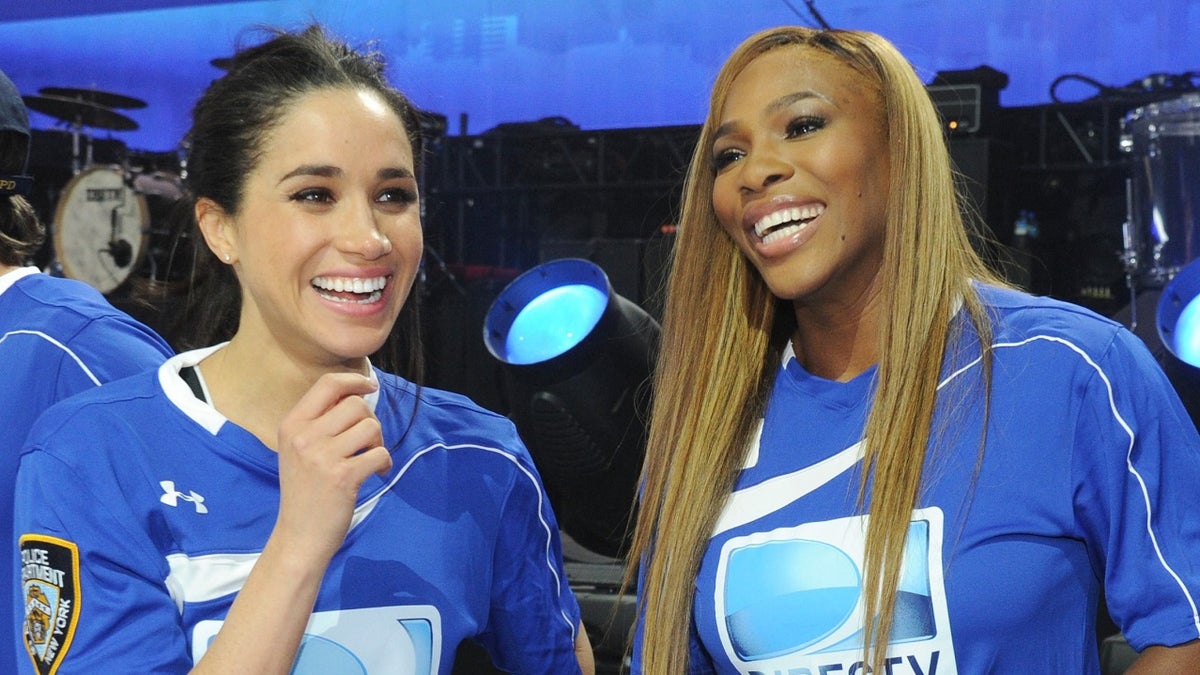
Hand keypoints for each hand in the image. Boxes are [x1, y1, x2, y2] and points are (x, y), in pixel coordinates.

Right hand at [273, 372, 392, 566]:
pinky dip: (384, 462)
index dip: (354, 380)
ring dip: (378, 441)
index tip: (369, 386)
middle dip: (369, 419)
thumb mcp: (298, 449)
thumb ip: (320, 422)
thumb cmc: (305, 490)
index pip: (327, 384)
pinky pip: (379, 453)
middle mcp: (304, 437)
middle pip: (355, 404)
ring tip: (371, 458)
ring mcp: (322, 457)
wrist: (299, 536)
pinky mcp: (343, 477)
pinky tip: (377, 473)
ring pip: (370, 426)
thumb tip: (357, 394)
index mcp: (292, 425)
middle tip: (367, 441)